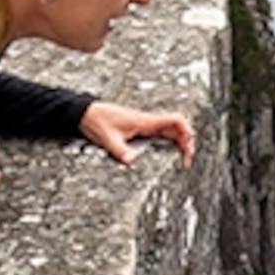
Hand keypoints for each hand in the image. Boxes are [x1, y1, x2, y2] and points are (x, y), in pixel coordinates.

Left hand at [79, 101, 195, 166]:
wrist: (85, 113)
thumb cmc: (97, 120)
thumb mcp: (108, 139)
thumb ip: (120, 151)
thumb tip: (131, 162)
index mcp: (144, 121)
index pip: (175, 120)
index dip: (187, 132)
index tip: (189, 147)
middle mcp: (147, 122)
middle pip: (176, 128)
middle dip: (186, 142)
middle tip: (187, 160)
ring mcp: (143, 125)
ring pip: (169, 131)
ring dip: (178, 142)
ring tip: (182, 158)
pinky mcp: (138, 129)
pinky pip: (159, 134)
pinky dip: (168, 142)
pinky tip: (166, 153)